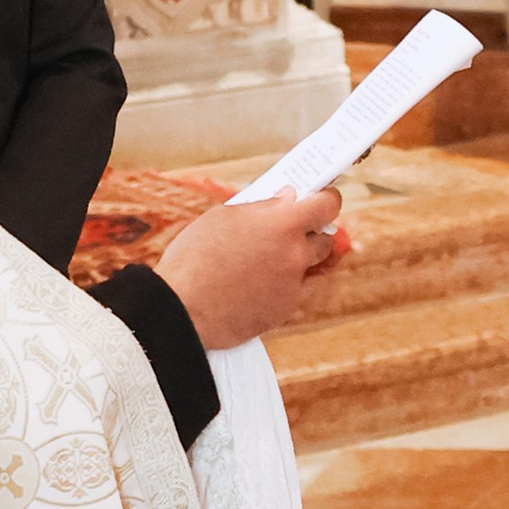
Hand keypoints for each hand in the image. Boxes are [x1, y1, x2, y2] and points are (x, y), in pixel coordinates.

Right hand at [153, 186, 345, 349]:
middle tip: (288, 230)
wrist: (181, 309)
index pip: (327, 205)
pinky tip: (249, 285)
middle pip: (324, 240)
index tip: (322, 197)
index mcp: (283, 224)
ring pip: (306, 268)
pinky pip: (288, 292)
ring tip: (262, 260)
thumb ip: (263, 208)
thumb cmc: (195, 258)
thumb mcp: (224, 217)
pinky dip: (276, 286)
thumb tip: (286, 200)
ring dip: (294, 260)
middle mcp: (295, 255)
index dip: (327, 199)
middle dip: (310, 233)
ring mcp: (291, 286)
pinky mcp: (283, 311)